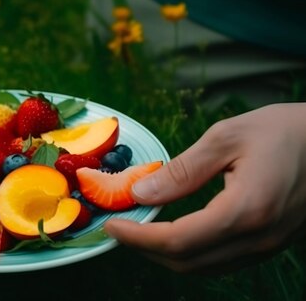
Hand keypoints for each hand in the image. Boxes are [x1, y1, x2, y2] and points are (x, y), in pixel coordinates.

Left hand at [104, 103, 305, 272]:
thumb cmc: (285, 131)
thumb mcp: (227, 138)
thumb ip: (182, 170)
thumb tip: (141, 192)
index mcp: (246, 210)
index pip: (177, 241)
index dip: (138, 237)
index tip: (112, 225)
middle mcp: (258, 238)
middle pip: (187, 262)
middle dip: (146, 249)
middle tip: (121, 227)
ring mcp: (267, 246)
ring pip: (203, 267)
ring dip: (165, 254)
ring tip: (141, 229)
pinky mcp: (271, 244)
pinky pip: (221, 261)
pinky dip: (190, 252)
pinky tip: (174, 231)